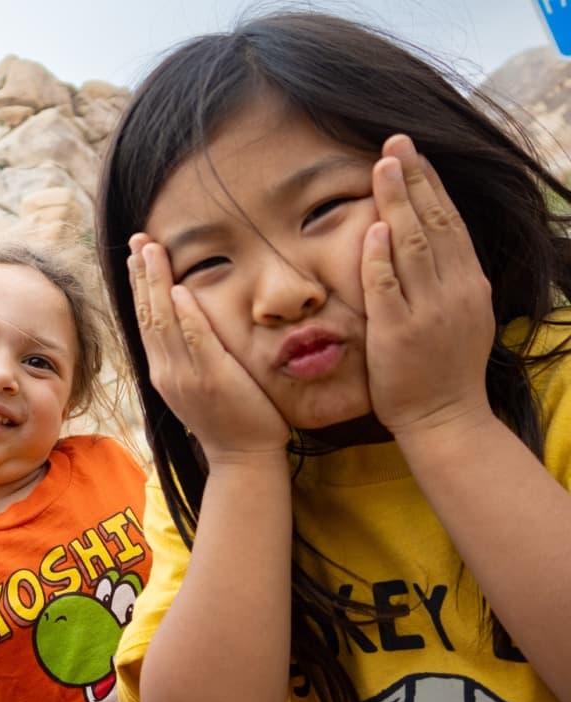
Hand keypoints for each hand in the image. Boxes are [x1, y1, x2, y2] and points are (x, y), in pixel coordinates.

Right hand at [129, 234, 288, 461]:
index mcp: (163, 370)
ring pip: (164, 322)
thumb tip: (191, 323)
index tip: (138, 253)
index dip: (140, 285)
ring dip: (156, 284)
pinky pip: (196, 340)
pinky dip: (186, 315)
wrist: (242, 459)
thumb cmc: (230, 421)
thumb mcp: (201, 386)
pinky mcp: (212, 378)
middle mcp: (167, 370)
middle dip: (142, 274)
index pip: (146, 319)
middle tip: (139, 239)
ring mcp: (186, 375)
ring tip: (152, 250)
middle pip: (147, 314)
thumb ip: (193, 355)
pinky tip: (179, 290)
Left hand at [361, 135, 494, 437]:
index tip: (414, 154)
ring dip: (397, 203)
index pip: (449, 223)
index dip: (431, 185)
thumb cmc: (446, 369)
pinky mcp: (399, 333)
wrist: (447, 419)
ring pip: (412, 246)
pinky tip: (372, 228)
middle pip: (433, 223)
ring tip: (383, 167)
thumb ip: (446, 280)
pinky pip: (389, 288)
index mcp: (469, 284)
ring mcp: (427, 311)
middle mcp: (454, 290)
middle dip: (414, 179)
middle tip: (396, 141)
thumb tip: (429, 244)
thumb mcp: (459, 316)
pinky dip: (380, 258)